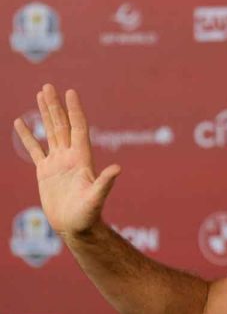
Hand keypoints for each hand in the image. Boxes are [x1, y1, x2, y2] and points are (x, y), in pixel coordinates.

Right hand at [13, 84, 120, 235]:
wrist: (76, 227)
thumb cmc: (88, 214)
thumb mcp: (96, 197)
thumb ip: (105, 183)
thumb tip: (118, 169)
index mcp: (82, 158)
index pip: (77, 128)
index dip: (74, 110)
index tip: (70, 92)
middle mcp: (69, 156)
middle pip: (62, 125)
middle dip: (55, 106)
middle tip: (48, 87)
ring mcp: (57, 162)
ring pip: (50, 132)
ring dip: (45, 114)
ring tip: (40, 95)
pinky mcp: (45, 172)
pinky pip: (35, 149)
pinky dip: (28, 136)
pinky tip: (21, 122)